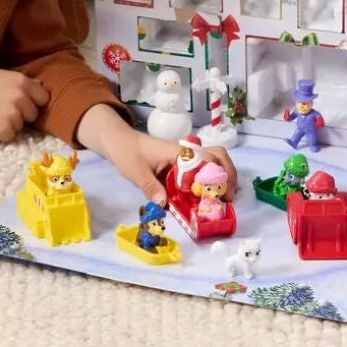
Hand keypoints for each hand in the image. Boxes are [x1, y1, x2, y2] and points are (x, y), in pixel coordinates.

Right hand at [0, 69, 49, 140]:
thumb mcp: (1, 76)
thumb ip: (23, 82)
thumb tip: (41, 84)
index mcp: (22, 82)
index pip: (43, 98)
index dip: (34, 102)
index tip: (24, 104)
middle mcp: (21, 98)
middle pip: (33, 114)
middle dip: (22, 115)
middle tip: (2, 110)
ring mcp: (13, 114)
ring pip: (21, 127)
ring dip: (10, 124)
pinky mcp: (4, 130)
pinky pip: (10, 136)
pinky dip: (1, 134)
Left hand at [77, 105, 237, 206]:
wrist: (118, 141)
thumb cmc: (127, 152)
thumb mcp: (136, 172)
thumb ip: (150, 187)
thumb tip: (164, 205)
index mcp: (179, 153)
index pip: (208, 158)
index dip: (220, 174)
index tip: (223, 194)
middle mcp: (186, 154)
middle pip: (218, 156)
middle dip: (228, 175)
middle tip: (228, 197)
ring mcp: (185, 159)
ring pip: (212, 162)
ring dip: (222, 177)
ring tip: (222, 198)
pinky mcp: (180, 166)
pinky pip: (200, 171)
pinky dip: (208, 182)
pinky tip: (206, 198)